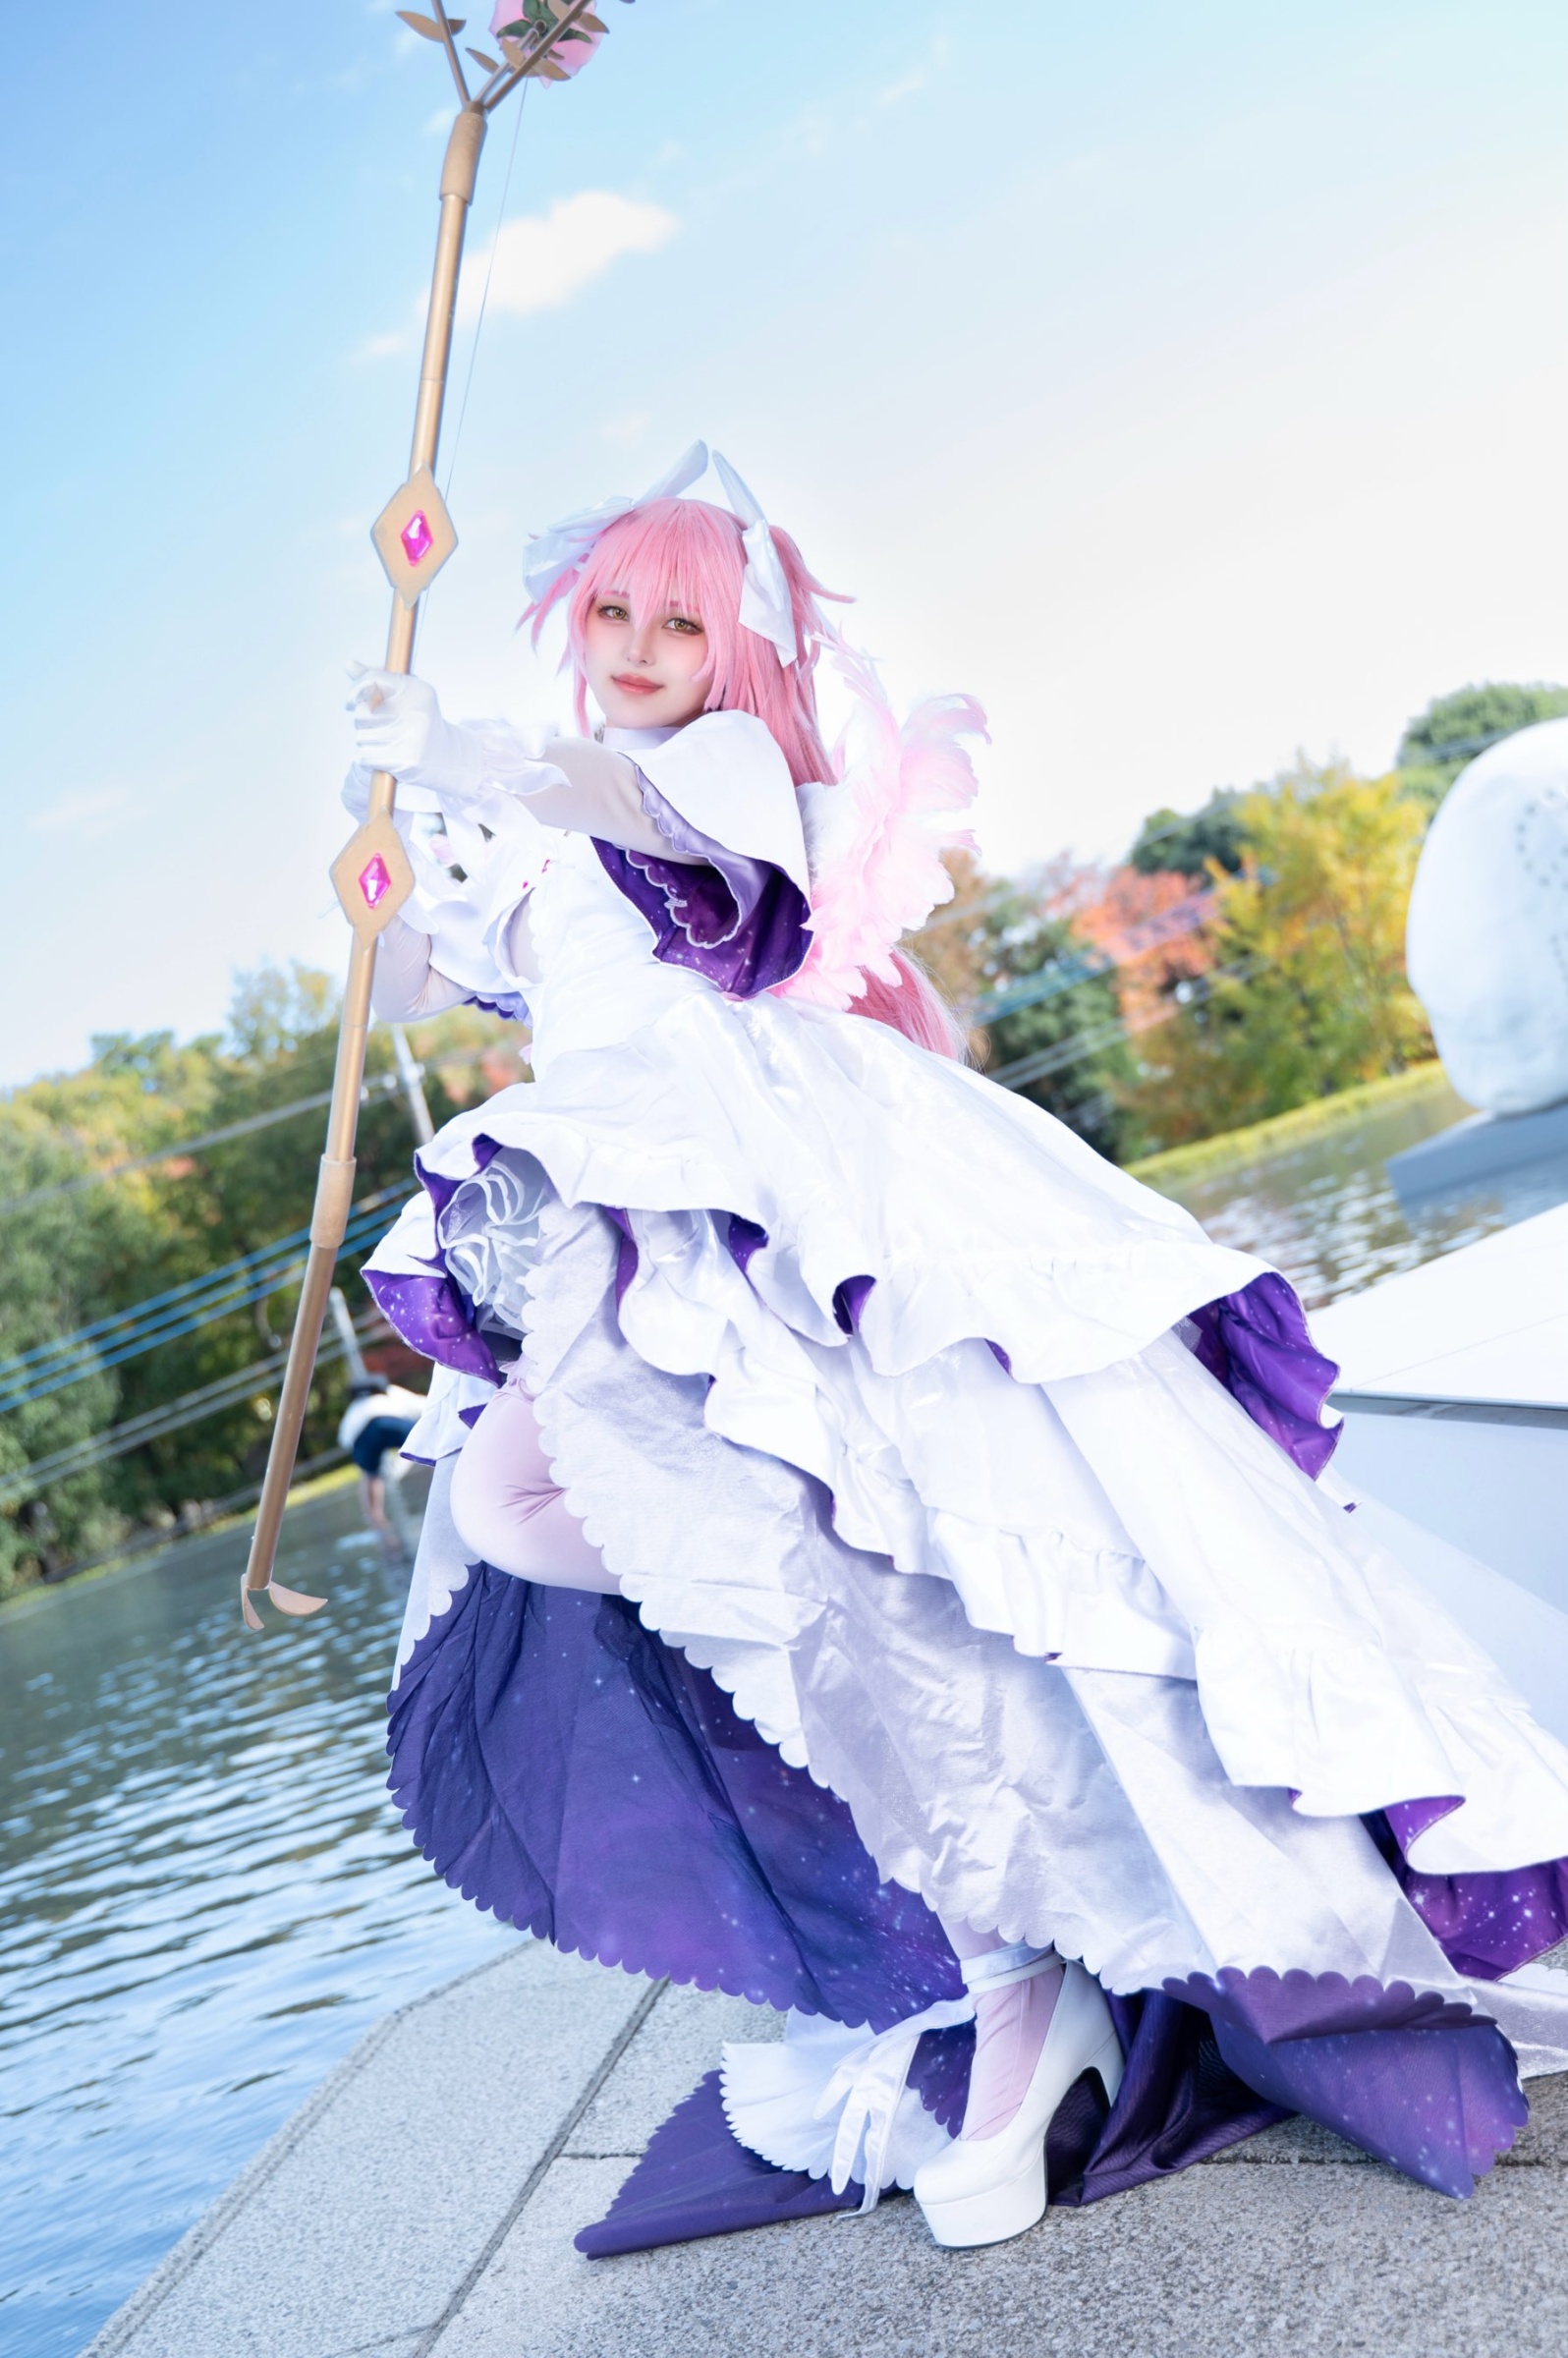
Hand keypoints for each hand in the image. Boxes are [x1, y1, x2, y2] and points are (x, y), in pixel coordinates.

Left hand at [344, 665, 482, 797]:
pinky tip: (383, 756)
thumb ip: (377, 678)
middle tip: (380, 726)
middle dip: (363, 721)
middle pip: (361, 713)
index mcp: (416, 690)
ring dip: (366, 741)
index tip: (349, 703)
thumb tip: (348, 665)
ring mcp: (412, 737)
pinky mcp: (405, 760)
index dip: (354, 690)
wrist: (447, 756)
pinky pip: (365, 756)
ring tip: (386, 742)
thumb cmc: (419, 719)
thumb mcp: (405, 693)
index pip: (373, 680)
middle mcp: (416, 711)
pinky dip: (367, 758)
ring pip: (361, 737)